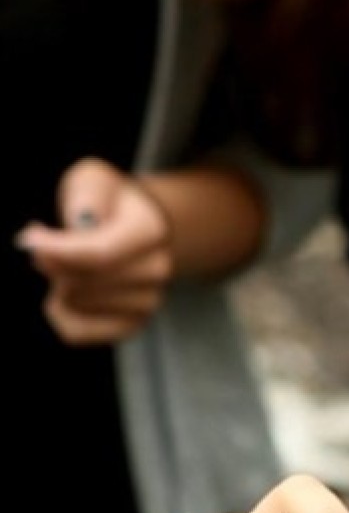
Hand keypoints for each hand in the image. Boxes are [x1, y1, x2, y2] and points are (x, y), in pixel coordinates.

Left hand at [16, 156, 173, 345]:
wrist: (141, 228)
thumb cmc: (109, 202)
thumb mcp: (95, 180)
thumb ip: (86, 197)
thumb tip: (74, 230)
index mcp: (152, 232)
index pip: (99, 254)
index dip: (56, 250)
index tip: (28, 239)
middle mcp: (157, 271)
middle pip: (81, 283)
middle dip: (52, 264)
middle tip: (47, 246)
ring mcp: (148, 302)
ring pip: (75, 305)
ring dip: (57, 285)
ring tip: (67, 265)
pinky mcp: (131, 325)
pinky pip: (75, 333)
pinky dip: (59, 314)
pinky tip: (63, 293)